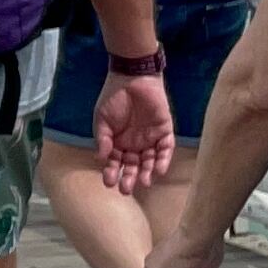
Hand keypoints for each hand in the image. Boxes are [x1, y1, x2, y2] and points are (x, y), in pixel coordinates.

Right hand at [92, 73, 174, 193]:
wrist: (132, 78)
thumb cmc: (113, 97)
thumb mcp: (102, 119)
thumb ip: (103, 139)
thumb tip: (101, 158)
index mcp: (118, 143)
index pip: (116, 162)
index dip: (112, 172)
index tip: (108, 182)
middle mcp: (134, 144)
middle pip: (133, 165)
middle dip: (130, 178)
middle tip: (126, 189)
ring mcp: (150, 139)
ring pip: (150, 161)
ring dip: (147, 172)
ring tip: (144, 183)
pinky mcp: (164, 131)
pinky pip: (165, 149)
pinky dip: (163, 160)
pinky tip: (159, 170)